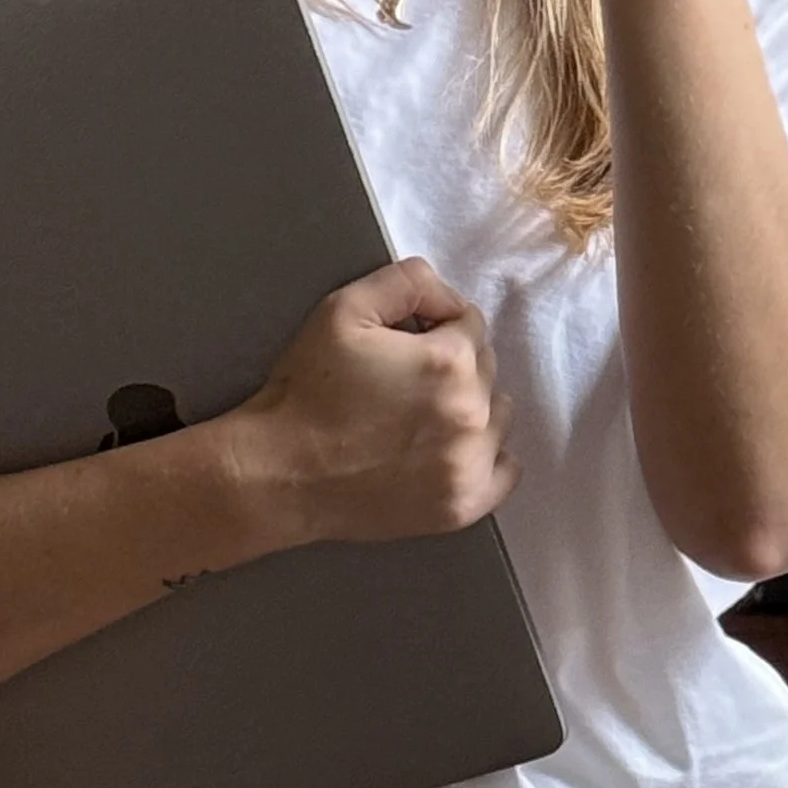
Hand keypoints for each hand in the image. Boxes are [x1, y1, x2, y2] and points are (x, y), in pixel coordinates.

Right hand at [223, 257, 517, 547]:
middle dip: (453, 365)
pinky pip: (505, 471)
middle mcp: (470, 414)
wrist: (281, 473)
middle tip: (403, 381)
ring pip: (498, 416)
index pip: (471, 325)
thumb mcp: (343, 309)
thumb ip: (407, 281)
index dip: (437, 326)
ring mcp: (469, 465)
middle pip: (487, 369)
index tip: (406, 342)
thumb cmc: (307, 391)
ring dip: (471, 408)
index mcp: (448, 362)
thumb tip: (447, 296)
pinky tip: (452, 449)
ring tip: (421, 416)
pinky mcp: (462, 505)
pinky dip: (487, 457)